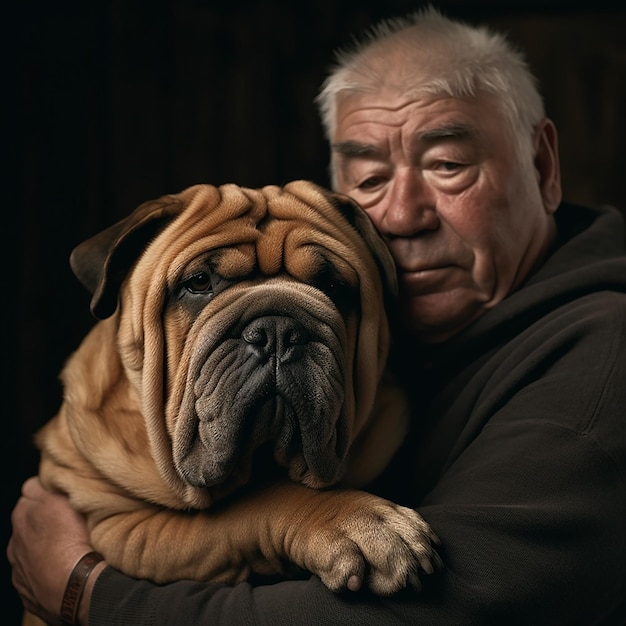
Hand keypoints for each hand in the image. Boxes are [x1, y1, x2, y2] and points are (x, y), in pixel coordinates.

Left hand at [7, 477, 104, 625]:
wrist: (73, 585)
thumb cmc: (71, 539)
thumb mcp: (62, 500)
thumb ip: (44, 488)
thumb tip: (37, 482)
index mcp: (22, 514)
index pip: (31, 490)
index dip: (48, 490)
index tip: (62, 494)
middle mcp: (14, 540)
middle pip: (28, 521)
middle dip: (43, 519)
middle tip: (68, 521)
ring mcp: (18, 567)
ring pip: (28, 549)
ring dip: (42, 545)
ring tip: (66, 547)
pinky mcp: (26, 589)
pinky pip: (33, 573)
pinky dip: (43, 569)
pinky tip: (62, 568)